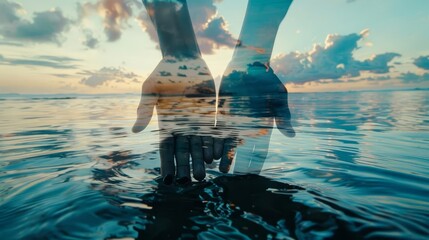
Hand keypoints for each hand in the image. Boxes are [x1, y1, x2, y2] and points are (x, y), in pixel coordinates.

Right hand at [133, 57, 215, 183]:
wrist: (184, 59)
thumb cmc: (163, 73)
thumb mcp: (150, 89)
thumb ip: (144, 109)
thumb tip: (134, 131)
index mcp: (166, 123)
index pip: (166, 148)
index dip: (166, 163)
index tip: (167, 179)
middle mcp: (182, 125)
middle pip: (184, 150)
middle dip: (185, 166)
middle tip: (188, 182)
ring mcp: (197, 120)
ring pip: (199, 145)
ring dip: (200, 160)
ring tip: (202, 176)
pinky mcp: (210, 113)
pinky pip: (213, 132)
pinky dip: (213, 144)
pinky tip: (215, 157)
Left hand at [216, 62, 294, 173]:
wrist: (249, 65)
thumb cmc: (267, 80)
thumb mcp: (278, 97)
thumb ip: (282, 115)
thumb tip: (292, 135)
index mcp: (261, 125)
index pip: (259, 146)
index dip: (256, 159)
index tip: (251, 171)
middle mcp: (246, 126)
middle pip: (240, 147)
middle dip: (233, 159)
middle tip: (227, 171)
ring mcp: (233, 120)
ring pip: (226, 140)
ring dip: (221, 152)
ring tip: (216, 165)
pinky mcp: (222, 113)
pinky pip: (216, 129)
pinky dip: (213, 139)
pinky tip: (208, 148)